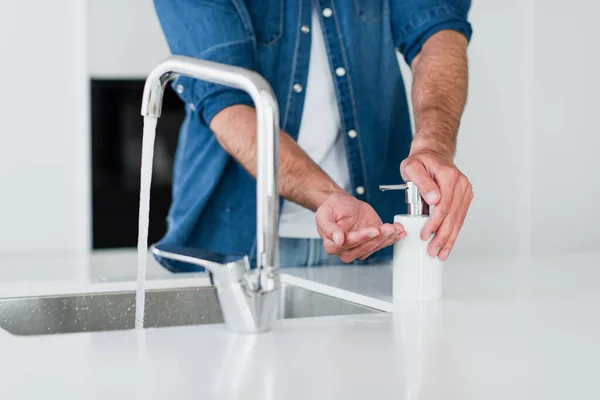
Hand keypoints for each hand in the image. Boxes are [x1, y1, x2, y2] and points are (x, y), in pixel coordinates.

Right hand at [315, 192, 405, 262]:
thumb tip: (337, 240)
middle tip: (387, 228)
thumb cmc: (333, 208)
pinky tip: (399, 231)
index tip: (373, 230)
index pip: (350, 243)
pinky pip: (384, 242)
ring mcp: (361, 247)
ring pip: (376, 246)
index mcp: (333, 244)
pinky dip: (393, 237)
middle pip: (365, 247)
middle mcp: (347, 249)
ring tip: (395, 227)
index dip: (362, 237)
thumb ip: (328, 227)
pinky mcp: (373, 242)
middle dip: (378, 237)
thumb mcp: (325, 213)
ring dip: (387, 237)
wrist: (343, 204)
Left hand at [400, 142, 473, 260]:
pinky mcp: (465, 197)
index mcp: (449, 176)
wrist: (433, 154)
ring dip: (450, 238)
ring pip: (458, 219)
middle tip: (433, 251)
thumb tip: (434, 198)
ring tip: (441, 253)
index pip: (443, 205)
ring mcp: (465, 191)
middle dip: (443, 236)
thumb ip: (421, 182)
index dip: (434, 223)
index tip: (425, 235)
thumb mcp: (412, 167)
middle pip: (452, 216)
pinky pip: (459, 217)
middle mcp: (461, 184)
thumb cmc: (420, 161)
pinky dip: (453, 232)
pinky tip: (448, 244)